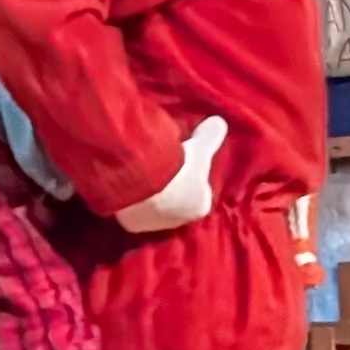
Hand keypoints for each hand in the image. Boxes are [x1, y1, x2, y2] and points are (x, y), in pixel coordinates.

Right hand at [116, 115, 226, 232]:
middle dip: (172, 188)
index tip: (184, 164)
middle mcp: (180, 222)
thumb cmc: (177, 168)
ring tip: (144, 173)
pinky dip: (133, 199)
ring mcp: (155, 226)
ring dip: (151, 194)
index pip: (201, 193)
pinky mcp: (133, 225)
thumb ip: (211, 136)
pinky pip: (134, 209)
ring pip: (155, 208)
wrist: (143, 186)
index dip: (194, 178)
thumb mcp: (199, 148)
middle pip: (177, 202)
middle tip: (163, 167)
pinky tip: (129, 183)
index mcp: (201, 207)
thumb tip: (220, 122)